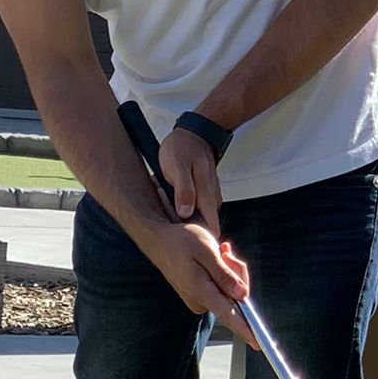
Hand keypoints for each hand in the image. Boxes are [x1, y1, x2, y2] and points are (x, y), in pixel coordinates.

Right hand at [144, 216, 253, 346]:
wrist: (159, 239)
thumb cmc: (180, 242)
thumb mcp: (206, 251)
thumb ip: (225, 274)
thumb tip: (242, 295)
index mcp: (201, 291)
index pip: (228, 315)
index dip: (245, 330)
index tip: (258, 343)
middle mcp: (200, 300)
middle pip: (235, 297)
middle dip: (238, 274)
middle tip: (226, 253)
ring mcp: (199, 298)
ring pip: (230, 290)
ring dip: (230, 270)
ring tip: (218, 253)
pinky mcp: (199, 294)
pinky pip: (221, 287)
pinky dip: (223, 272)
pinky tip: (216, 257)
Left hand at [155, 126, 223, 240]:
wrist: (193, 134)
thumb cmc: (182, 149)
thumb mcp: (177, 166)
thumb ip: (184, 190)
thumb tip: (185, 213)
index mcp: (207, 196)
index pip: (211, 230)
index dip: (201, 241)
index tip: (182, 244)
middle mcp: (212, 200)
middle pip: (204, 228)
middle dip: (187, 233)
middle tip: (166, 228)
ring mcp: (210, 198)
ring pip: (198, 219)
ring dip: (182, 220)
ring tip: (165, 212)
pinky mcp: (204, 195)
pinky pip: (195, 210)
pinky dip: (183, 210)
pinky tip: (170, 204)